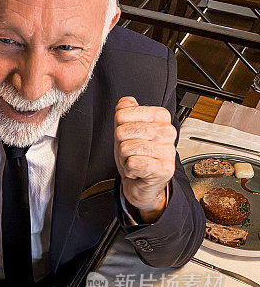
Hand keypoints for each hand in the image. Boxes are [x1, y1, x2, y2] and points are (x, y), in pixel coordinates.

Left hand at [114, 96, 176, 221]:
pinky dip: (130, 170)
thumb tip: (125, 102)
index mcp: (160, 117)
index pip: (123, 114)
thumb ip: (126, 113)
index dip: (118, 128)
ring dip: (125, 159)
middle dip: (121, 145)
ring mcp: (167, 150)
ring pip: (126, 148)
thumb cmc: (138, 156)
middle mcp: (167, 131)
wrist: (144, 183)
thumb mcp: (127, 131)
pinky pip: (133, 163)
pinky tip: (138, 171)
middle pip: (123, 131)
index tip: (129, 137)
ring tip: (136, 161)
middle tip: (131, 152)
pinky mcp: (164, 168)